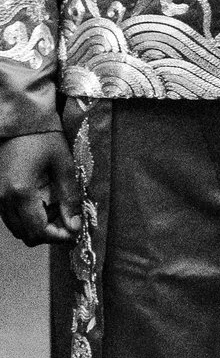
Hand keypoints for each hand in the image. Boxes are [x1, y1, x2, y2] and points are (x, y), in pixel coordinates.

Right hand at [0, 131, 76, 245]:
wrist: (19, 120)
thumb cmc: (44, 137)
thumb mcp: (64, 166)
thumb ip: (69, 198)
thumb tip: (74, 225)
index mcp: (21, 193)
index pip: (37, 231)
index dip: (58, 237)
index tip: (75, 233)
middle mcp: (3, 199)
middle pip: (25, 234)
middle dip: (49, 234)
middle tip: (69, 222)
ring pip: (16, 227)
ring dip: (38, 226)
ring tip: (59, 210)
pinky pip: (10, 216)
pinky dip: (27, 217)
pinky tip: (45, 203)